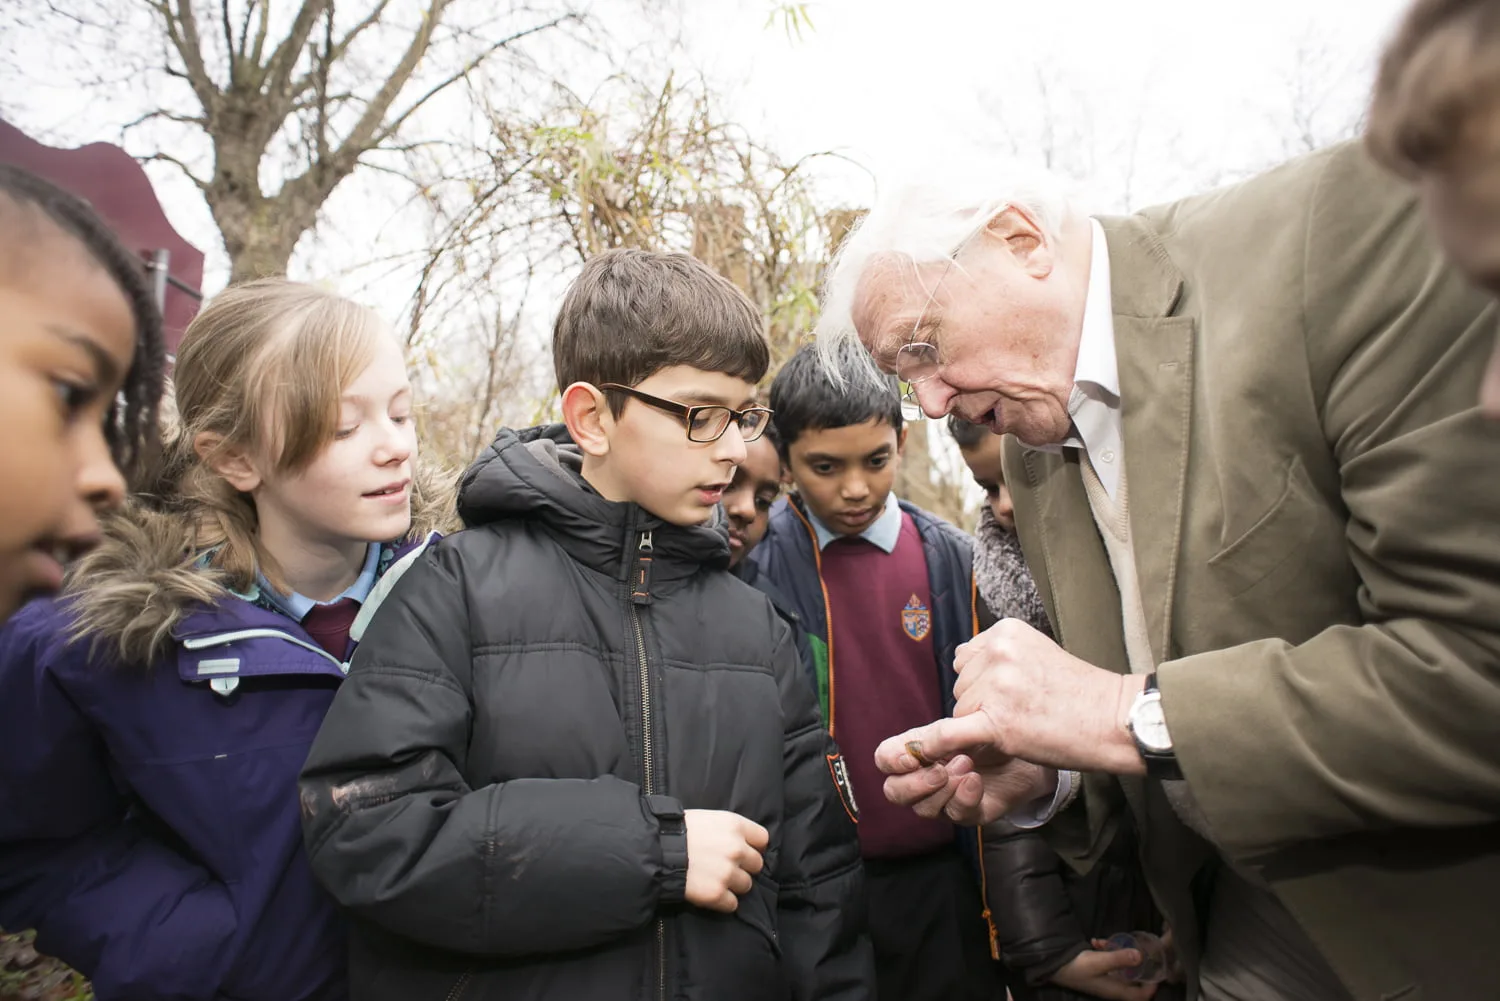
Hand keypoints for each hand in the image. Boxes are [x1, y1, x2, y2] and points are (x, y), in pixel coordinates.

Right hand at [683, 809, 768, 912]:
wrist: (656, 850)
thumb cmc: (678, 830)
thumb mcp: (708, 818)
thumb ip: (729, 830)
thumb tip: (742, 841)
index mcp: (735, 826)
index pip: (763, 839)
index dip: (754, 846)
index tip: (745, 851)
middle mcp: (737, 849)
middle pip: (757, 865)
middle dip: (744, 867)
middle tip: (726, 867)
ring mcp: (728, 873)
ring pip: (746, 886)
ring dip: (733, 885)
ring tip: (715, 880)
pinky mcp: (717, 894)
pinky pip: (732, 904)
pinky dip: (723, 902)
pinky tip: (710, 893)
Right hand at [874, 716, 1056, 824]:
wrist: (1030, 745)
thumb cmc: (992, 729)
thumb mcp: (961, 725)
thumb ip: (933, 737)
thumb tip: (911, 750)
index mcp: (917, 753)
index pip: (885, 761)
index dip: (891, 761)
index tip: (912, 755)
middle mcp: (925, 779)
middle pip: (895, 792)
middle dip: (915, 783)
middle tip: (940, 768)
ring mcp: (945, 799)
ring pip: (923, 808)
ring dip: (943, 788)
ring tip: (967, 765)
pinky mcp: (969, 813)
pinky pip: (956, 815)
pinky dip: (963, 797)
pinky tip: (976, 780)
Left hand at [950, 619, 1144, 774]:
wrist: (1113, 719)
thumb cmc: (1080, 693)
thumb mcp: (1037, 653)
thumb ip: (1000, 656)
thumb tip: (961, 665)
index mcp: (1006, 632)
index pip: (967, 658)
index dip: (983, 681)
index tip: (1011, 693)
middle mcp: (998, 651)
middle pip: (962, 684)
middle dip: (981, 703)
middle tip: (1023, 711)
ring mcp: (997, 684)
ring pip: (960, 709)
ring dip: (981, 724)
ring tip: (1023, 724)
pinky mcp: (997, 720)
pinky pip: (951, 733)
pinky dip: (935, 746)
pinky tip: (923, 755)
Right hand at [1051, 948, 1159, 999]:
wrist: (1053, 967)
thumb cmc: (1077, 968)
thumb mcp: (1099, 962)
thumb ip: (1119, 958)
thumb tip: (1140, 956)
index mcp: (1117, 990)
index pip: (1142, 995)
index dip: (1152, 986)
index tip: (1158, 969)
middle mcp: (1113, 988)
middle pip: (1134, 981)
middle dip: (1138, 965)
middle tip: (1141, 949)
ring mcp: (1104, 980)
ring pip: (1121, 970)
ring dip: (1119, 955)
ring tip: (1110, 941)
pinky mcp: (1097, 972)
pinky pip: (1108, 964)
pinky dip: (1106, 952)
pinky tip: (1097, 941)